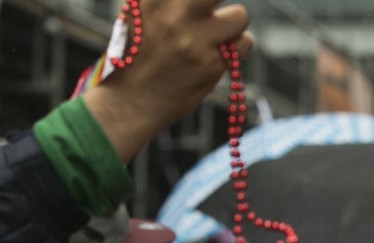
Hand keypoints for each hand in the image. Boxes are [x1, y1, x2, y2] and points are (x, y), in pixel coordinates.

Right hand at [83, 0, 253, 160]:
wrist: (128, 101)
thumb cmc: (135, 56)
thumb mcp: (140, 15)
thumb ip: (169, 2)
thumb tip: (198, 0)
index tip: (205, 4)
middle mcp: (175, 14)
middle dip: (218, 1)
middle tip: (213, 13)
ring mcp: (194, 40)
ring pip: (239, 15)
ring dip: (233, 26)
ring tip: (216, 37)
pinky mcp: (210, 64)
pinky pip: (244, 43)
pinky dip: (238, 47)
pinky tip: (220, 54)